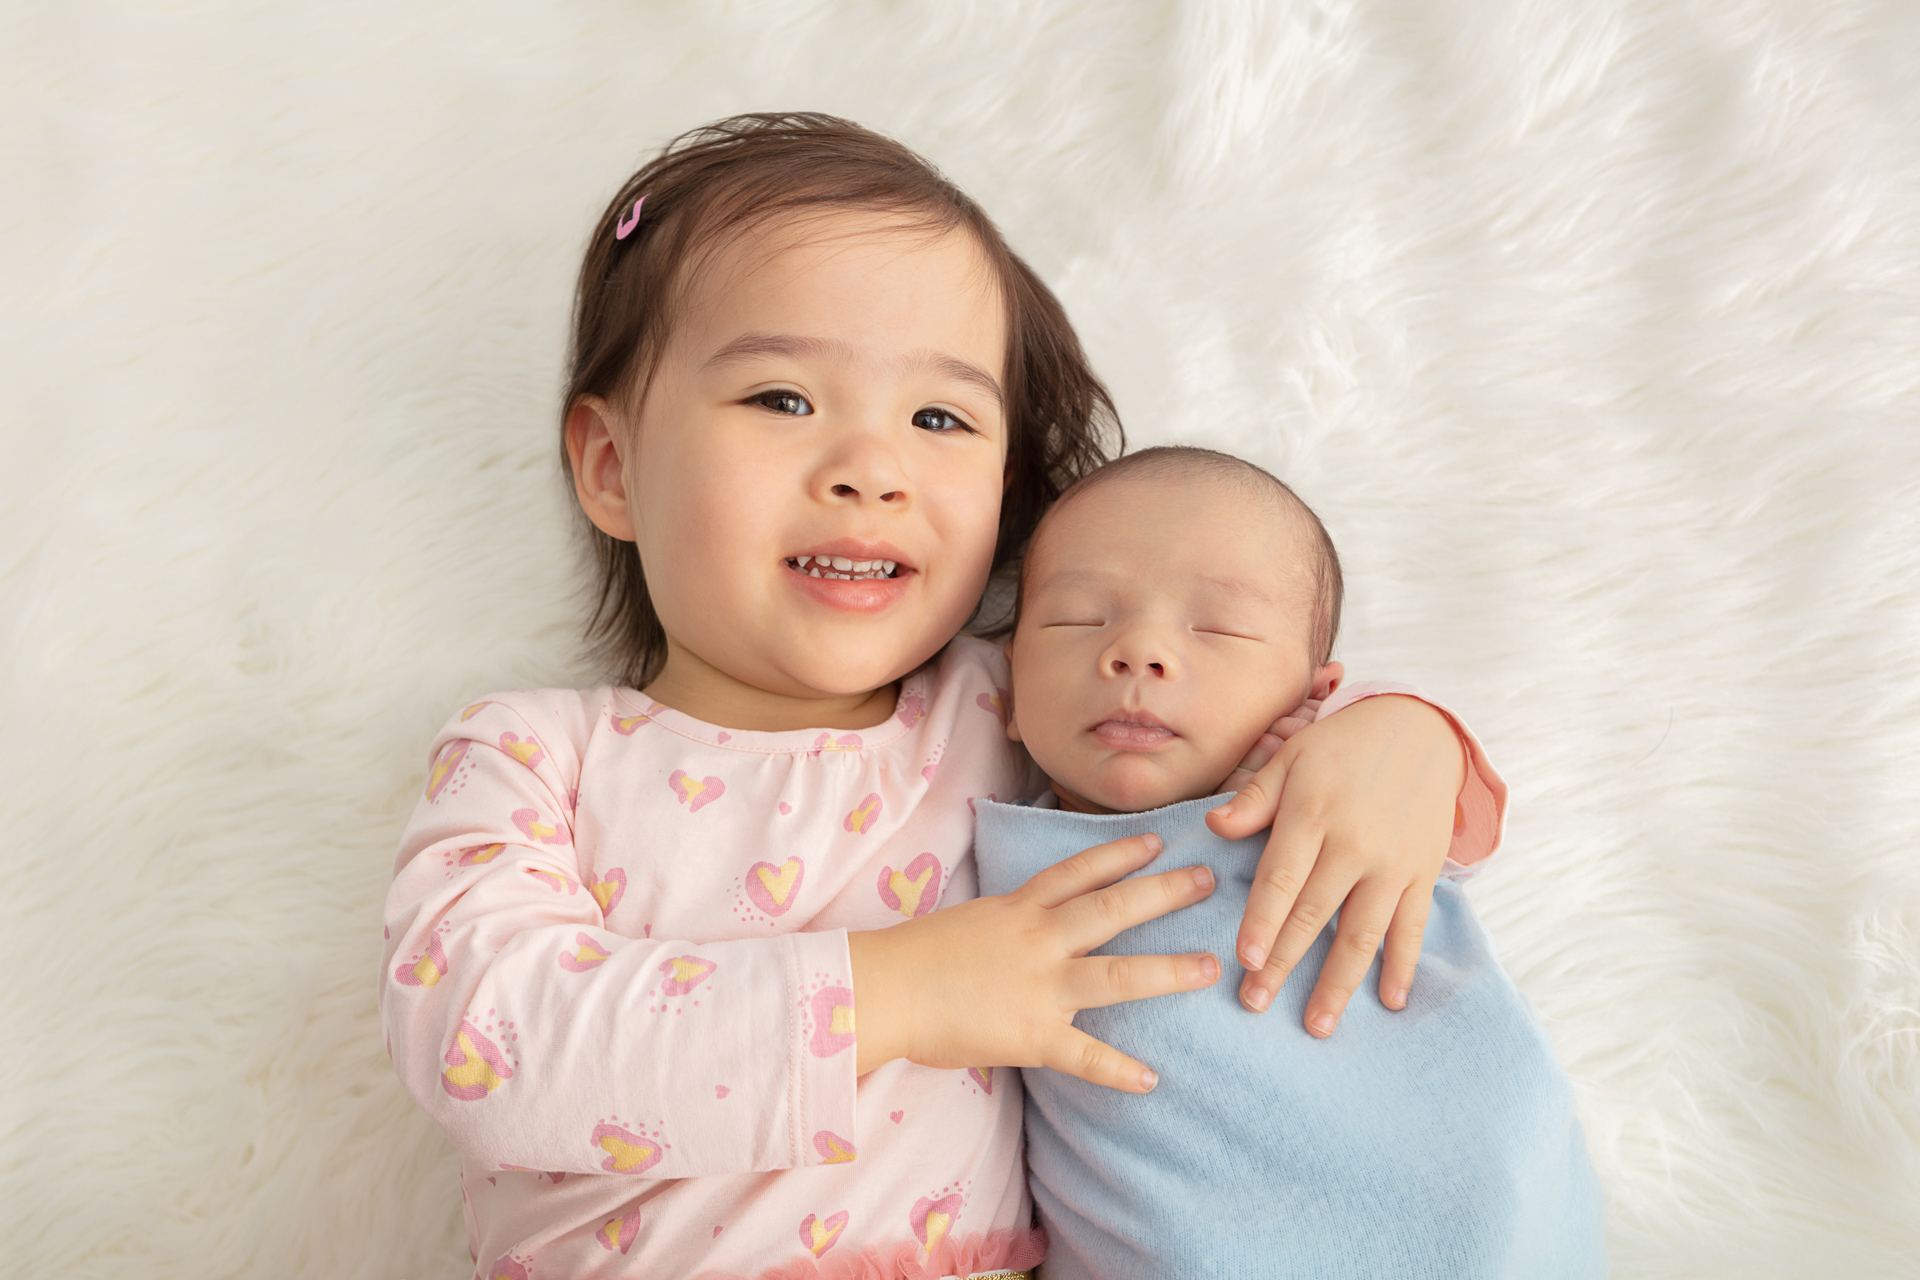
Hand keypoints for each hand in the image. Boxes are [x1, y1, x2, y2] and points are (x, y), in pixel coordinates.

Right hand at [849, 834, 1219, 1092]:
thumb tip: (1030, 919)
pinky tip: (1151, 1080)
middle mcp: (1038, 939)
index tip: (1157, 840)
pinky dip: (1119, 1070)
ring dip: (1168, 971)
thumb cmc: (915, 955)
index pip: (1079, 871)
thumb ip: (1007, 921)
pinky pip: (1086, 1055)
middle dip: (1164, 893)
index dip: (1121, 854)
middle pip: (1113, 909)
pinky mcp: (1033, 1035)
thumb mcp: (968, 920)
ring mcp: (1040, 986)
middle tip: (1207, 881)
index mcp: (1019, 909)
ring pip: (1117, 974)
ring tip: (1209, 967)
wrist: (885, 989)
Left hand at [1206, 694, 1464, 1036]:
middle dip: (1283, 964)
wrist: (1422, 729)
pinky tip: (1388, 1001)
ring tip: (1317, 1025)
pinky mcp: (1423, 873)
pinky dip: (1402, 966)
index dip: (1261, 922)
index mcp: (1313, 814)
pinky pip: (1411, 927)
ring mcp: (1393, 863)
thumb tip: (1214, 828)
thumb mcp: (1292, 756)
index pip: (1281, 879)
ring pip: (1362, 933)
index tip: (1242, 961)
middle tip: (1256, 1004)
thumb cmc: (1343, 745)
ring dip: (1338, 983)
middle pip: (1314, 915)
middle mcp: (1354, 844)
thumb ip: (1254, 798)